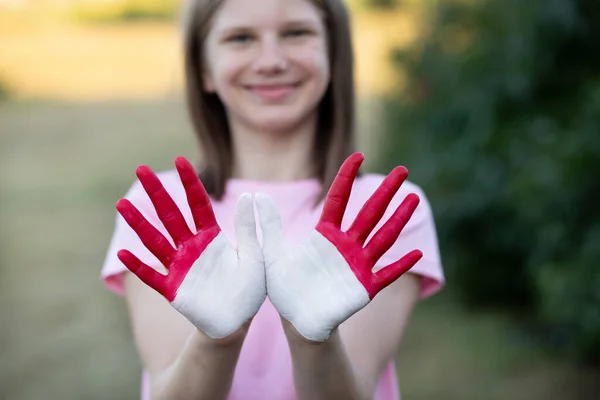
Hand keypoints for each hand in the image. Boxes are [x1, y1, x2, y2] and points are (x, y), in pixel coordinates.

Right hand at [116, 157, 265, 338]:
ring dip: (139, 224)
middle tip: (141, 168)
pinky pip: (152, 276)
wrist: (238, 321)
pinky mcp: (173, 289)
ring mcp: (179, 267)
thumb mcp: (255, 255)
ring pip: (155, 240)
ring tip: (122, 204)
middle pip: (170, 214)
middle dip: (156, 192)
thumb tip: (250, 196)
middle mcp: (191, 247)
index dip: (189, 182)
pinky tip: (123, 252)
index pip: (198, 203)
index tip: (179, 160)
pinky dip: (138, 266)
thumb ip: (248, 229)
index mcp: (211, 236)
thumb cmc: (250, 288)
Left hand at [255, 153, 421, 341]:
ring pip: (384, 237)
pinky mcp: (365, 287)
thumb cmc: (285, 287)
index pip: (339, 199)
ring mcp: (358, 265)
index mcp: (325, 234)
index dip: (347, 177)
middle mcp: (346, 245)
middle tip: (402, 170)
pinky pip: (387, 274)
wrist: (296, 320)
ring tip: (414, 198)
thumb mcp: (274, 253)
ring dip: (399, 218)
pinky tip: (417, 253)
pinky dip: (402, 265)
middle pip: (370, 212)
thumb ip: (269, 225)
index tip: (358, 154)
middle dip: (386, 191)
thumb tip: (257, 195)